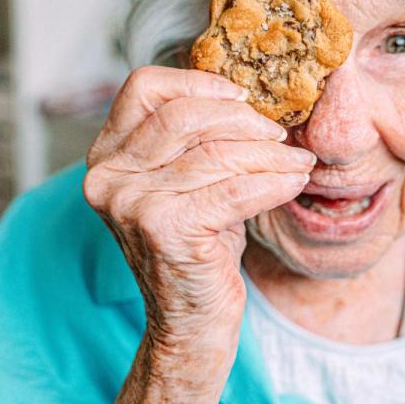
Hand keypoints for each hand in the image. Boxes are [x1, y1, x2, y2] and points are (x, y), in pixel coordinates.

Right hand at [83, 66, 313, 403]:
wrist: (191, 321)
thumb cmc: (197, 245)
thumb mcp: (186, 181)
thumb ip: (195, 138)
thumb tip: (247, 94)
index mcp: (106, 155)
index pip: (143, 87)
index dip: (196, 82)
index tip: (241, 97)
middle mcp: (108, 175)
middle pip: (185, 115)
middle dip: (243, 120)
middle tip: (279, 136)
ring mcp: (130, 202)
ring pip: (216, 153)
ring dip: (270, 155)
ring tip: (298, 161)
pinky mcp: (163, 228)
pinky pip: (235, 189)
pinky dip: (274, 182)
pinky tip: (295, 183)